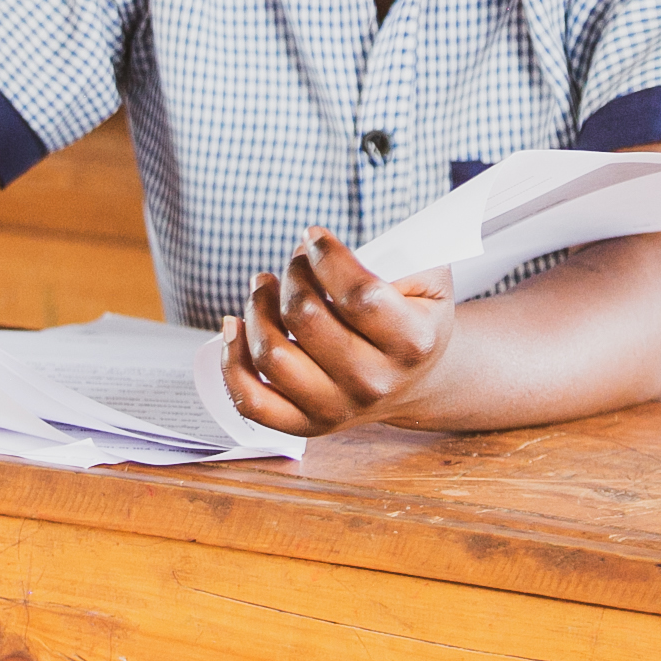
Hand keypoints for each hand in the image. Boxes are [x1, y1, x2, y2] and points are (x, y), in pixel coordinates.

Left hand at [219, 229, 453, 435]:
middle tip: (296, 260)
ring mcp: (338, 408)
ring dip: (257, 307)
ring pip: (272, 354)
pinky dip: (232, 360)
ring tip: (264, 285)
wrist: (417, 380)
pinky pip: (253, 400)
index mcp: (411, 343)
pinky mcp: (307, 424)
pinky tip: (236, 325)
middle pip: (306, 317)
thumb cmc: (415, 319)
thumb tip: (318, 246)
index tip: (313, 235)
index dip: (325, 256)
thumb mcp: (427, 282)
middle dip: (293, 274)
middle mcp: (374, 382)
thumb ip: (392, 258)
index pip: (357, 295)